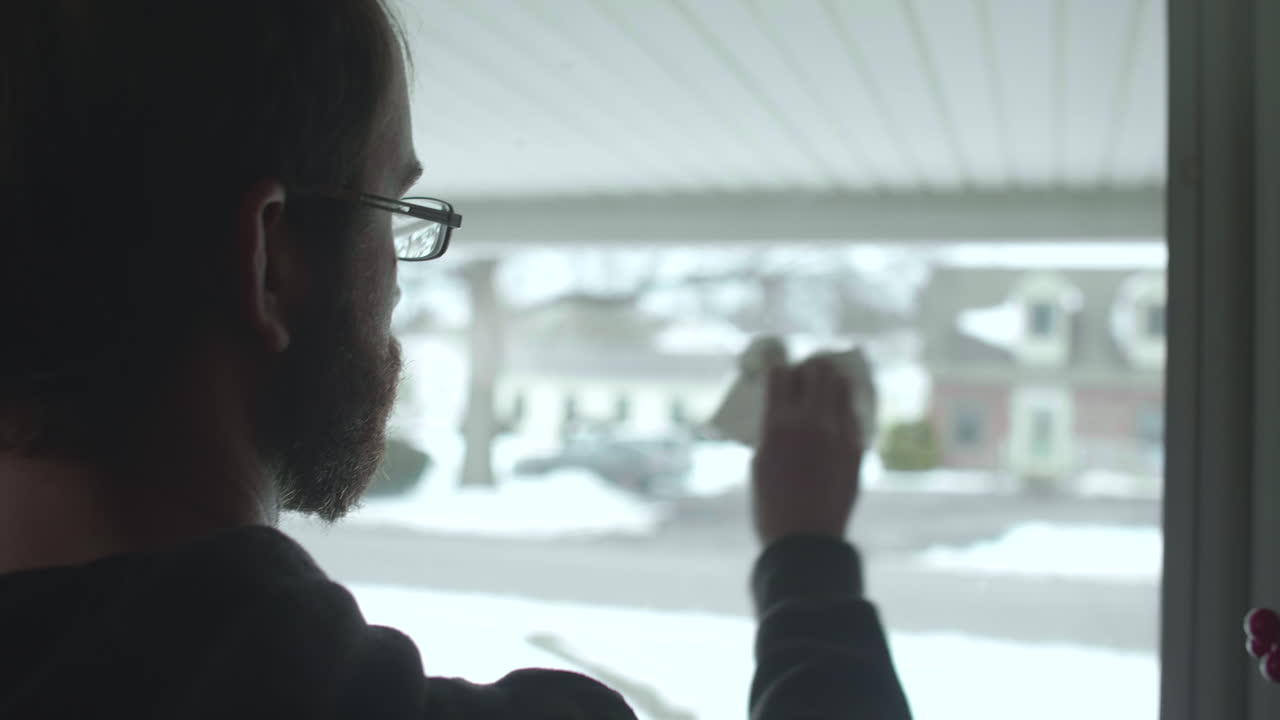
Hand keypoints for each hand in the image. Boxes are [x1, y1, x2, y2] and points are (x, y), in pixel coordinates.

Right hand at [751, 357, 862, 545]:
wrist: (806, 541)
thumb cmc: (771, 505)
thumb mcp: (758, 461)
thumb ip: (770, 428)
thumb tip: (779, 406)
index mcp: (779, 424)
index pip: (781, 372)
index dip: (777, 368)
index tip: (777, 372)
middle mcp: (812, 422)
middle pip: (817, 370)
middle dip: (807, 369)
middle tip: (803, 377)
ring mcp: (839, 433)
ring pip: (842, 385)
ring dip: (830, 383)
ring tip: (823, 391)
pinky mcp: (857, 448)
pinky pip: (853, 413)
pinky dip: (842, 409)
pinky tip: (834, 419)